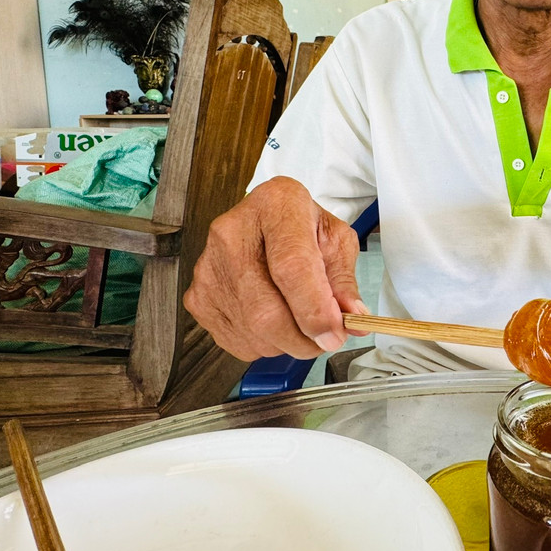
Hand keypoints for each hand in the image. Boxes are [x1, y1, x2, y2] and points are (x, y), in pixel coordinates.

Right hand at [185, 176, 365, 360]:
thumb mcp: (335, 241)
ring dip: (287, 343)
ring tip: (300, 322)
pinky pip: (237, 341)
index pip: (291, 266)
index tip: (334, 333)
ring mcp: (209, 267)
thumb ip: (344, 281)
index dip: (314, 308)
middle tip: (327, 338)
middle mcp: (233, 234)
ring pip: (253, 332)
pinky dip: (265, 344)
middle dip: (304, 338)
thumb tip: (352, 318)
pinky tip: (274, 321)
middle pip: (266, 311)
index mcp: (275, 206)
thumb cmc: (301, 228)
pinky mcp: (198, 297)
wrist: (263, 221)